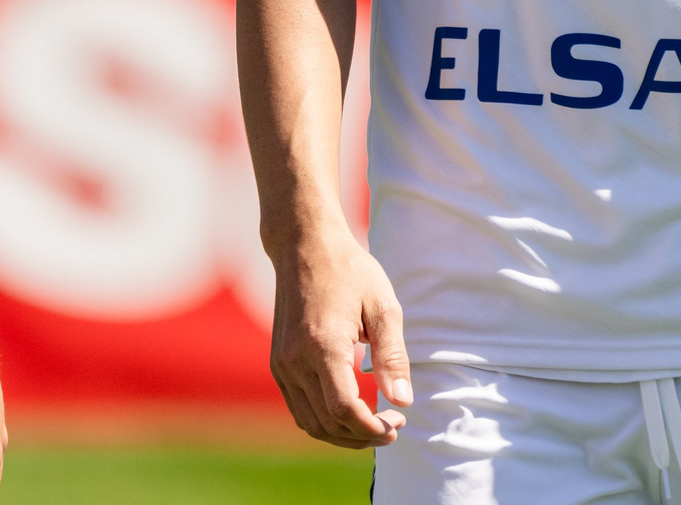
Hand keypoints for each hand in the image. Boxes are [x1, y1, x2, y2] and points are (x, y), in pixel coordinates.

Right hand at [270, 227, 412, 447]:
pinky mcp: (277, 363)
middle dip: (362, 435)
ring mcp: (281, 364)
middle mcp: (294, 361)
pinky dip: (324, 420)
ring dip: (342, 434)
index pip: (344, 410)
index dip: (372, 428)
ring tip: (374, 424)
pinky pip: (299, 407)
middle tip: (393, 426)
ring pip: (309, 422)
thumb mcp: (383, 307)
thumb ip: (393, 357)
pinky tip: (350, 410)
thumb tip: (403, 401)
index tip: (398, 423)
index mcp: (322, 346)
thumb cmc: (349, 271)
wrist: (304, 245)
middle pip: (326, 423)